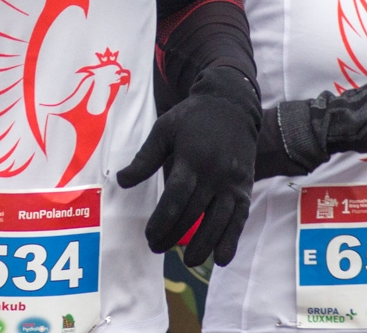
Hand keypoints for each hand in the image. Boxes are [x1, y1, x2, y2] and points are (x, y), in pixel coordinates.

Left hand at [117, 65, 258, 267]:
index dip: (162, 220)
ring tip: (188, 261)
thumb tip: (122, 181)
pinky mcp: (245, 187)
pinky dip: (231, 239)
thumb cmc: (192, 118)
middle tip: (157, 248)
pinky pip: (240, 218)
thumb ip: (145, 158)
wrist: (231, 104)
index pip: (176, 196)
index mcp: (192, 157)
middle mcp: (214, 172)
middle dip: (174, 234)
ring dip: (204, 244)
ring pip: (218, 220)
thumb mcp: (164, 129)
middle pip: (194, 212)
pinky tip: (221, 259)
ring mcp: (232, 181)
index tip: (149, 236)